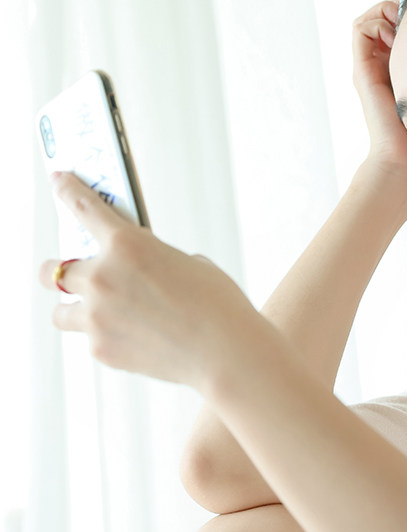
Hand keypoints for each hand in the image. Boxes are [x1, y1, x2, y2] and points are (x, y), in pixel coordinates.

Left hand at [39, 172, 264, 389]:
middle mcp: (103, 276)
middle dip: (57, 269)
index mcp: (128, 244)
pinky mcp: (101, 348)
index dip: (68, 190)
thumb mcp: (187, 264)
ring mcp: (97, 316)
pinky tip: (135, 338)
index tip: (58, 180)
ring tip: (94, 312)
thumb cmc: (217, 303)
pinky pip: (93, 338)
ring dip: (75, 307)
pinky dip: (107, 335)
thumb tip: (132, 275)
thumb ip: (150, 263)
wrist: (226, 351)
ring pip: (62, 311)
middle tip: (64, 271)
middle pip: (55, 270)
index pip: (85, 208)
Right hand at [352, 0, 406, 205]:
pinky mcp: (363, 70)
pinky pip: (361, 28)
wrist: (405, 163)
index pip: (404, 25)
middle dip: (405, 6)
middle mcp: (385, 63)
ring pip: (372, 17)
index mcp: (404, 68)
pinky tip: (400, 30)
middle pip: (387, 16)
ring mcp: (371, 66)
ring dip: (389, 9)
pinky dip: (378, 19)